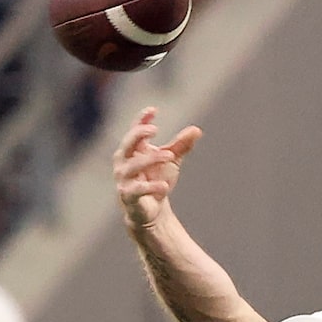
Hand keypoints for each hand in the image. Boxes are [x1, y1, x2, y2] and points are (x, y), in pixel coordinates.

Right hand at [113, 107, 202, 236]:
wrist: (152, 211)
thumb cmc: (157, 179)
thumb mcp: (172, 161)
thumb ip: (181, 145)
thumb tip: (197, 129)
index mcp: (133, 149)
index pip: (135, 130)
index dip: (142, 119)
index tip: (153, 110)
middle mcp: (124, 161)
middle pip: (128, 142)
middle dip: (139, 134)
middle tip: (155, 129)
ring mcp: (124, 178)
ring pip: (133, 165)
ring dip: (151, 158)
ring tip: (170, 155)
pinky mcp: (128, 196)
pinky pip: (137, 189)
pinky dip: (151, 187)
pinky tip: (165, 186)